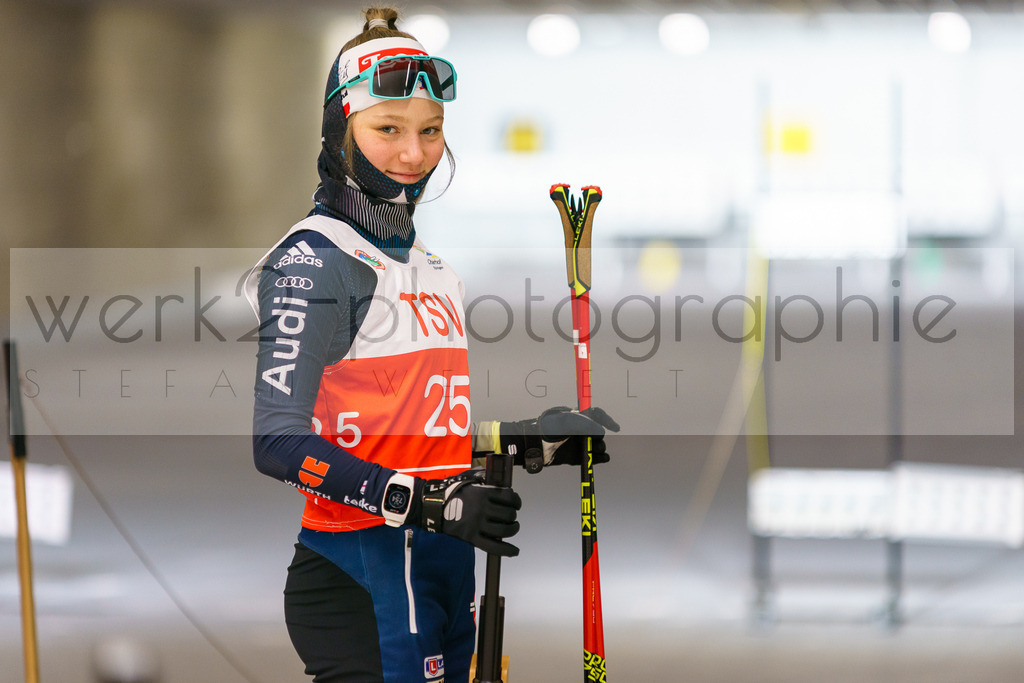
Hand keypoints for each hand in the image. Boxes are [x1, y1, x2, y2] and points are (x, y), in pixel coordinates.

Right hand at [418, 470, 521, 555]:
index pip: (509, 497)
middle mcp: (483, 509)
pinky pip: (493, 546)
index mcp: (483, 493)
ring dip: (513, 529)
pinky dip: (507, 550)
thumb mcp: (468, 479)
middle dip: (513, 515)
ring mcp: (477, 524)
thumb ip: (483, 478)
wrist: (433, 505)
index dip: (516, 501)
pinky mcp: (472, 537)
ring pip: (505, 530)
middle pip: (509, 514)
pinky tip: (515, 551)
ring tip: (512, 527)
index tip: (516, 503)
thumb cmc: (450, 492)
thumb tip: (495, 477)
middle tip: (511, 516)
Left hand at [506, 406, 620, 473]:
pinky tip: (602, 459)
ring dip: (600, 449)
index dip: (606, 420)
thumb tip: (600, 432)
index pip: (596, 415)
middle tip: (596, 443)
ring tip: (598, 452)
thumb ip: (586, 424)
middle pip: (597, 433)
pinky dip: (597, 459)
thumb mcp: (568, 422)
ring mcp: (575, 444)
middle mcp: (577, 431)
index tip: (615, 428)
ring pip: (594, 447)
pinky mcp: (572, 457)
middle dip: (600, 438)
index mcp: (576, 418)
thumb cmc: (548, 428)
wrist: (533, 444)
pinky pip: (589, 458)